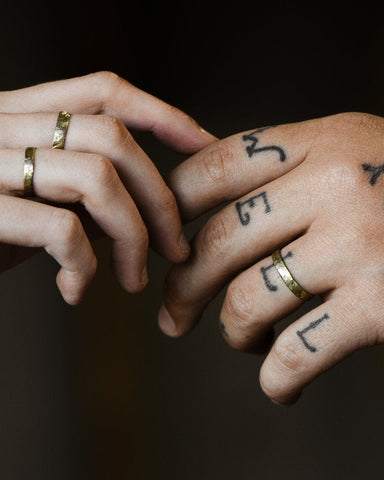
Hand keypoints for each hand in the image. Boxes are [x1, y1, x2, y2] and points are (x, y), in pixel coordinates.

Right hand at [0, 71, 215, 302]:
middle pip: (112, 136)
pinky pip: (58, 228)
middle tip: (173, 248)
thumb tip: (141, 198)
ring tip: (131, 279)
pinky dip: (84, 265)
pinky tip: (75, 291)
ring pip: (95, 177)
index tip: (202, 147)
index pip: (101, 89)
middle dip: (160, 198)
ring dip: (132, 236)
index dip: (162, 113)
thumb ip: (70, 186)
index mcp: (9, 114)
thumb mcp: (23, 199)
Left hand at [160, 112, 383, 404]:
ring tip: (241, 340)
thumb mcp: (353, 153)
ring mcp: (359, 244)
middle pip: (218, 240)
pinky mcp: (383, 305)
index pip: (212, 167)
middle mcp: (337, 183)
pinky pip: (295, 353)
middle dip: (182, 286)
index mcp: (322, 141)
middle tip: (173, 314)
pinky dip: (275, 379)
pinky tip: (279, 383)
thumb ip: (288, 168)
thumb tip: (205, 202)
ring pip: (248, 299)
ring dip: (232, 333)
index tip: (162, 241)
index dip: (171, 207)